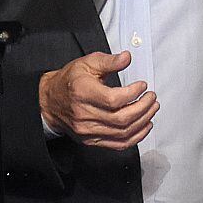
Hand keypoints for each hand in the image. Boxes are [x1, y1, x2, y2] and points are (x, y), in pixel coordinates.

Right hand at [38, 51, 156, 149]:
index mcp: (82, 93)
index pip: (113, 100)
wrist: (50, 101)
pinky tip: (144, 126)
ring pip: (122, 132)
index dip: (132, 94)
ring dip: (143, 121)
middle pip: (121, 118)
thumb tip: (126, 58)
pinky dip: (136, 137)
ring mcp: (88, 130)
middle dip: (143, 108)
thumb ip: (109, 61)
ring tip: (151, 108)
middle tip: (151, 98)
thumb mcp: (87, 63)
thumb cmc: (70, 82)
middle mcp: (84, 114)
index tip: (142, 86)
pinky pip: (118, 144)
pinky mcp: (91, 140)